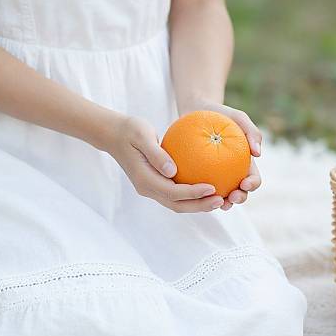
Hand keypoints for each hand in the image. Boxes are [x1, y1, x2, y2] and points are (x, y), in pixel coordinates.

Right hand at [107, 115, 224, 212]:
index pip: (173, 192)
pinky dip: (192, 196)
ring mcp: (151, 188)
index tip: (212, 187)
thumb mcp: (142, 135)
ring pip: (177, 203)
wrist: (115, 134)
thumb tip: (173, 171)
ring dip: (198, 204)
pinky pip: (176, 195)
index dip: (193, 193)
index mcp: (145, 179)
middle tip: (221, 200)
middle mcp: (148, 188)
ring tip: (219, 199)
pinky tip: (208, 189)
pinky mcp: (155, 184)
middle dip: (200, 205)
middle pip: (177, 205)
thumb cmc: (130, 130)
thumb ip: (157, 154)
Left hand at [178, 98, 261, 210]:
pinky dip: (198, 192)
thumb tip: (258, 154)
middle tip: (231, 197)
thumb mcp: (239, 117)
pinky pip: (199, 187)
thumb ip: (252, 132)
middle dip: (239, 199)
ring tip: (214, 202)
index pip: (253, 179)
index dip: (252, 185)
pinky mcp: (199, 176)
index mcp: (245, 164)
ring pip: (221, 195)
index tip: (244, 184)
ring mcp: (216, 177)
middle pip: (240, 193)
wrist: (197, 110)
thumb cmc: (221, 113)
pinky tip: (192, 193)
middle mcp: (232, 174)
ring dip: (220, 203)